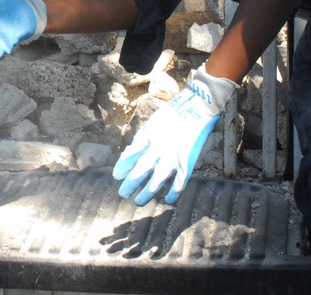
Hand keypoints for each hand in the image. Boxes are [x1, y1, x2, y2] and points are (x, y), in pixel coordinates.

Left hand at [112, 68, 237, 205]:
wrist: (194, 109)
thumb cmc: (170, 116)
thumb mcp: (150, 124)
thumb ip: (141, 139)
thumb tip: (130, 154)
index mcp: (148, 137)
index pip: (131, 155)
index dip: (123, 167)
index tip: (116, 176)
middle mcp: (158, 149)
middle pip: (141, 170)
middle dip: (130, 183)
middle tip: (122, 193)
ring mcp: (173, 157)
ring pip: (157, 180)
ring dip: (147, 192)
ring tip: (138, 201)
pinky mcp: (187, 162)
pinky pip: (179, 182)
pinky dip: (173, 192)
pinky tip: (167, 200)